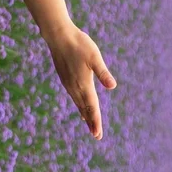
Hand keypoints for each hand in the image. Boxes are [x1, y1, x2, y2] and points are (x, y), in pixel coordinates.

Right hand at [47, 21, 116, 139]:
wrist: (58, 36)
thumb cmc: (79, 44)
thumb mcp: (95, 57)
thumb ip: (103, 73)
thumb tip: (113, 86)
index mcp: (83, 84)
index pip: (92, 107)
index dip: (96, 121)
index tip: (98, 134)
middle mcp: (75, 87)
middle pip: (85, 109)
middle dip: (91, 122)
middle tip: (96, 135)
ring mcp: (69, 84)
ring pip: (78, 104)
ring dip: (85, 115)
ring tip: (90, 125)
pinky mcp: (65, 79)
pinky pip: (74, 97)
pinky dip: (79, 105)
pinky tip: (80, 106)